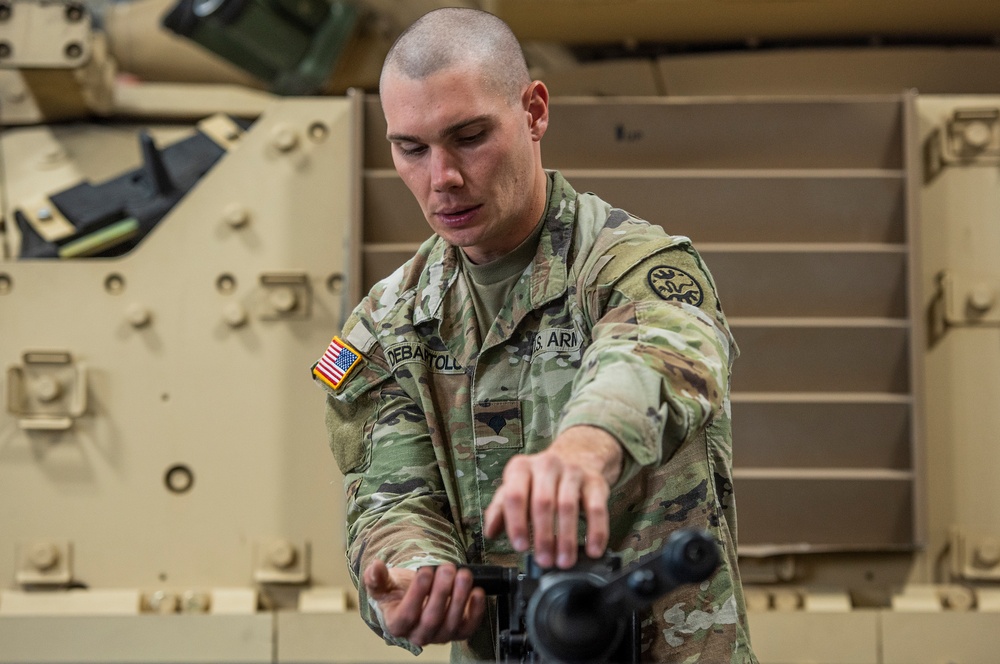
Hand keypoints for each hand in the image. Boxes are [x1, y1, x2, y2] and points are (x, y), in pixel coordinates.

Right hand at [363, 559, 485, 646]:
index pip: (407, 614)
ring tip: (463, 574)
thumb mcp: (383, 585)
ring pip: (452, 622)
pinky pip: (469, 627)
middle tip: (448, 568)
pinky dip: (476, 610)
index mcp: (397, 625)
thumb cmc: (398, 593)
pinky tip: (478, 591)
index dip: (417, 593)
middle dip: (442, 591)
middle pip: (432, 618)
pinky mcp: (458, 632)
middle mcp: (419, 635)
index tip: (425, 571)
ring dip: (460, 597)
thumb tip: (375, 567)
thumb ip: (376, 578)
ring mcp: (440, 636)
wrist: (413, 600)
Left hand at [483, 425, 622, 568]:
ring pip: (568, 506)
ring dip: (566, 538)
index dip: (517, 523)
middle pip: (543, 502)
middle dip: (543, 536)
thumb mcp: (516, 488)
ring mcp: (572, 472)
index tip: (520, 547)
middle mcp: (546, 465)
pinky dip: (596, 531)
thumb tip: (491, 531)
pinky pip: (597, 508)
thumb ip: (500, 509)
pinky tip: (593, 550)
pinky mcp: (595, 482)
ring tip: (564, 560)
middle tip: (544, 560)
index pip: (515, 495)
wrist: (576, 456)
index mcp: (521, 468)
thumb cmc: (539, 480)